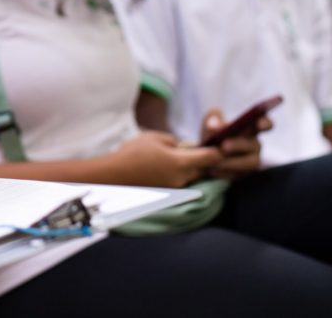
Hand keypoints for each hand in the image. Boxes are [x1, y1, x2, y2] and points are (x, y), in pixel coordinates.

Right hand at [107, 130, 221, 187]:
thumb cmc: (133, 152)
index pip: (211, 158)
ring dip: (188, 168)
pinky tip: (163, 168)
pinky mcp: (166, 193)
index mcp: (182, 163)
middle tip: (192, 150)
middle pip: (203, 170)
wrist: (114, 175)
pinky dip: (177, 175)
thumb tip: (181, 146)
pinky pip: (179, 183)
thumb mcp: (154, 137)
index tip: (216, 145)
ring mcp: (174, 188)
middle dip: (201, 161)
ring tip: (173, 158)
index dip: (217, 150)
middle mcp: (182, 178)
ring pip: (190, 177)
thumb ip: (173, 141)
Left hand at [198, 109, 267, 179]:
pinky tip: (211, 169)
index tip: (259, 123)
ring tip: (213, 160)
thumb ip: (212, 119)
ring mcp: (251, 162)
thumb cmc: (211, 134)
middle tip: (223, 145)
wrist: (203, 155)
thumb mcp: (210, 122)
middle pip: (255, 145)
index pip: (265, 124)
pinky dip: (223, 172)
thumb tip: (214, 126)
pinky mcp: (243, 175)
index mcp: (250, 128)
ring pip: (248, 163)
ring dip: (230, 162)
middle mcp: (255, 145)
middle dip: (239, 145)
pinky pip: (237, 175)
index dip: (265, 123)